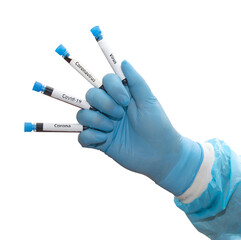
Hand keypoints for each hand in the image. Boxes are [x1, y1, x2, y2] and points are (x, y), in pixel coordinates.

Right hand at [76, 60, 202, 195]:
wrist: (160, 155)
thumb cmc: (158, 126)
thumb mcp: (149, 101)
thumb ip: (136, 81)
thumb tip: (124, 61)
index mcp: (121, 97)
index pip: (104, 81)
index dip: (111, 88)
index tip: (126, 101)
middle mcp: (109, 109)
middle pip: (90, 95)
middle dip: (103, 104)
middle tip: (119, 115)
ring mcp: (103, 125)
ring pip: (82, 115)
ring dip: (95, 120)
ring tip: (112, 129)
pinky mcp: (99, 142)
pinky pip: (82, 137)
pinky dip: (89, 137)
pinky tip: (104, 140)